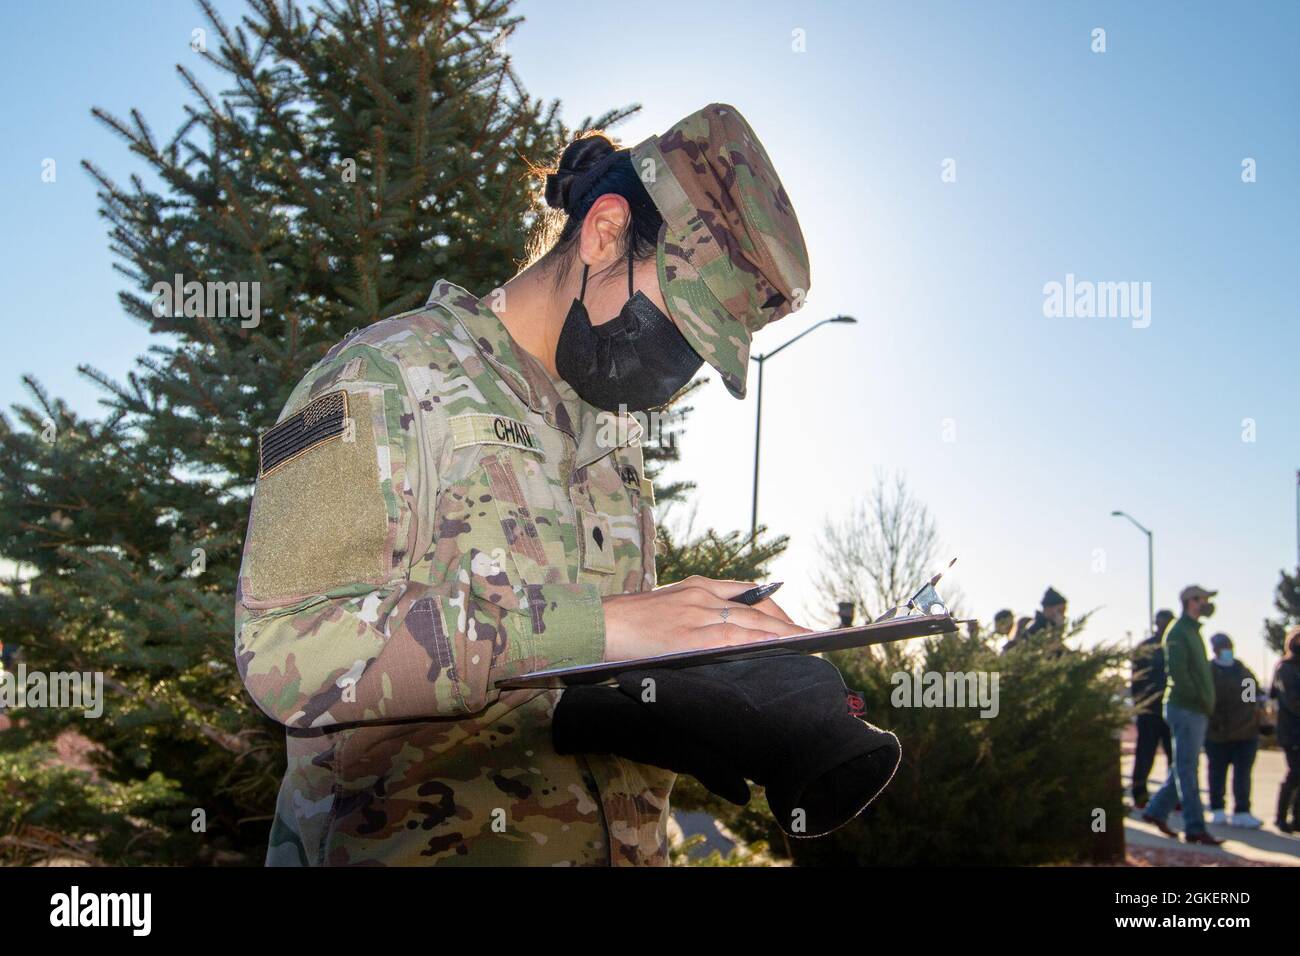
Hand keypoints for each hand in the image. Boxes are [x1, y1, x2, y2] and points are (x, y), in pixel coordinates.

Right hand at [601, 575, 811, 662]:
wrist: (598, 624)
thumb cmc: (627, 622)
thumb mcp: (665, 607)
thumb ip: (693, 612)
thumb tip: (720, 632)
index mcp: (695, 585)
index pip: (745, 592)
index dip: (772, 605)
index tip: (790, 618)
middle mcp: (701, 594)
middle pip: (755, 606)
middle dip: (784, 621)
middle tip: (809, 634)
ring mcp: (696, 613)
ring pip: (749, 621)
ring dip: (782, 632)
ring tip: (805, 641)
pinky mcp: (689, 635)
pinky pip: (732, 637)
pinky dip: (758, 641)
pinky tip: (776, 647)